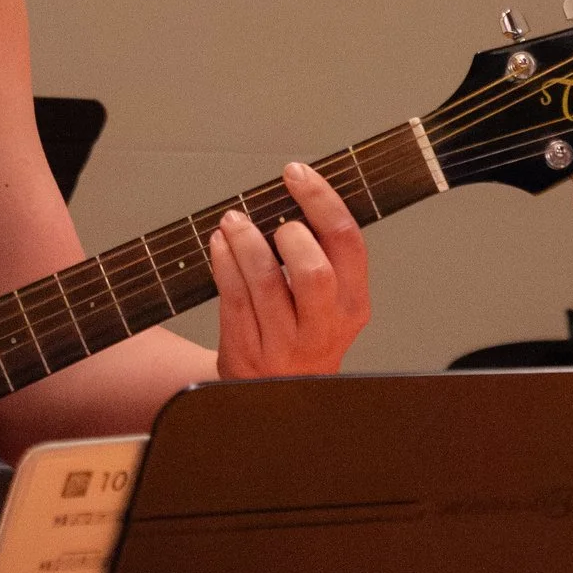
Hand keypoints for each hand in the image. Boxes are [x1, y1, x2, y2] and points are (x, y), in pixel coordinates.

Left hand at [208, 162, 371, 378]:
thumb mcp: (331, 306)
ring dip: (245, 242)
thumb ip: (323, 259)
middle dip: (290, 234)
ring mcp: (284, 344)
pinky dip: (224, 262)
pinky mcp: (247, 352)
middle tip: (276, 221)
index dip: (321, 200)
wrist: (275, 398)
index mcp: (352, 307)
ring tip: (234, 222)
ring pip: (264, 283)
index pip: (347, 243)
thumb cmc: (302, 339)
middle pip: (314, 271)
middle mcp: (323, 328)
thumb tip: (295, 196)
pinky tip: (220, 244)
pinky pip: (233, 299)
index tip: (298, 174)